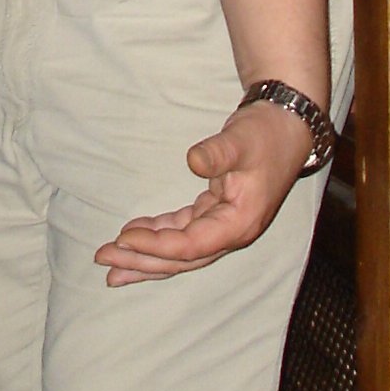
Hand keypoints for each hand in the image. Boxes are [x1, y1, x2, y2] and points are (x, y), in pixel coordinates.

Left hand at [93, 100, 311, 283]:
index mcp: (239, 223)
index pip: (191, 245)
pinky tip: (135, 234)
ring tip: (111, 262)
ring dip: (146, 256)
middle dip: (142, 261)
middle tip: (103, 259)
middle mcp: (231, 232)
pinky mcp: (215, 213)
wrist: (286, 128)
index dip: (156, 245)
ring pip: (180, 251)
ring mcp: (223, 225)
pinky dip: (159, 235)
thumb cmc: (264, 134)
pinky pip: (183, 234)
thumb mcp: (241, 140)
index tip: (122, 238)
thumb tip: (193, 161)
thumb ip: (217, 153)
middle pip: (182, 258)